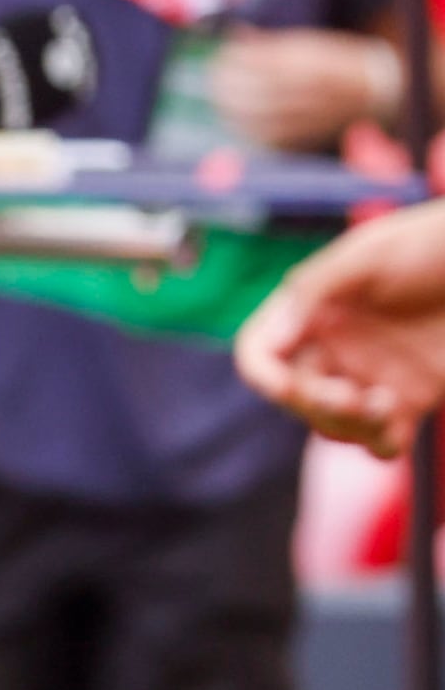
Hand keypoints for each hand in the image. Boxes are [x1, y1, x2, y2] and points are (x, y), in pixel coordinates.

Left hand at [212, 28, 393, 153]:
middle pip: (260, 92)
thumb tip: (236, 34)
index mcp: (317, 63)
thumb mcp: (309, 44)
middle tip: (214, 80)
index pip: (265, 64)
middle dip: (230, 87)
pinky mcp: (312, 136)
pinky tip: (237, 121)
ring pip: (264, 118)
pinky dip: (251, 131)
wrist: (377, 91)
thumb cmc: (334, 63)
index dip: (237, 62)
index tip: (221, 57)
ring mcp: (316, 116)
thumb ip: (272, 45)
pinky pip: (274, 139)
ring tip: (221, 101)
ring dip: (234, 110)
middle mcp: (317, 91)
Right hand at [237, 204, 444, 449]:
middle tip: (356, 399)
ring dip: (350, 428)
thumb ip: (317, 289)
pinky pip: (382, 439)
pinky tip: (396, 430)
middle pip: (297, 396)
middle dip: (319, 404)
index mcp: (311, 311)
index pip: (261, 353)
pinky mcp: (410, 398)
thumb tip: (276, 336)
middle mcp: (333, 347)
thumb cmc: (429, 245)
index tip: (289, 388)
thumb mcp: (370, 255)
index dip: (265, 376)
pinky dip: (381, 444)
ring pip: (334, 424)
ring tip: (386, 406)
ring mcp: (370, 375)